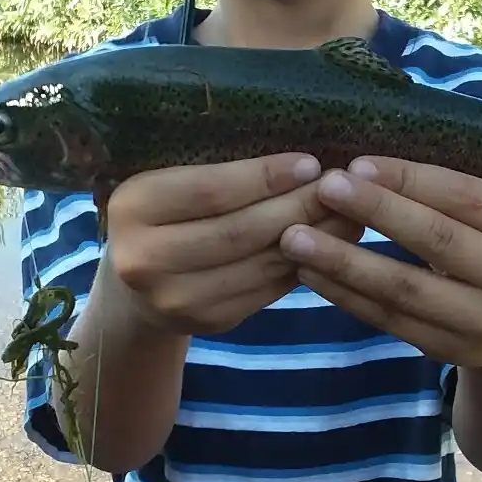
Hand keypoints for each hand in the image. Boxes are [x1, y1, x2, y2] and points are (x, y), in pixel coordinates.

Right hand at [100, 153, 363, 335]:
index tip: (311, 163)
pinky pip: (266, 290)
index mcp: (132, 207)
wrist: (135, 285)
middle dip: (298, 208)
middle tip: (342, 189)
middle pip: (240, 231)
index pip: (211, 191)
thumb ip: (215, 169)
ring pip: (259, 264)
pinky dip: (302, 265)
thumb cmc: (162, 215)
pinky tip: (331, 246)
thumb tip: (302, 159)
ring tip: (350, 215)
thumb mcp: (167, 182)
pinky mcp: (207, 322)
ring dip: (313, 239)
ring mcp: (175, 298)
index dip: (265, 177)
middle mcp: (144, 259)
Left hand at [279, 157, 481, 367]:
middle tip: (322, 187)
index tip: (357, 163)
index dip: (410, 180)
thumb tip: (378, 134)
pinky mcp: (451, 351)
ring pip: (403, 289)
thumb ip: (457, 182)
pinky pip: (389, 319)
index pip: (465, 197)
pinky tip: (309, 273)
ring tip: (295, 236)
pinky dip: (345, 295)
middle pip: (436, 241)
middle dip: (375, 211)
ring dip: (343, 261)